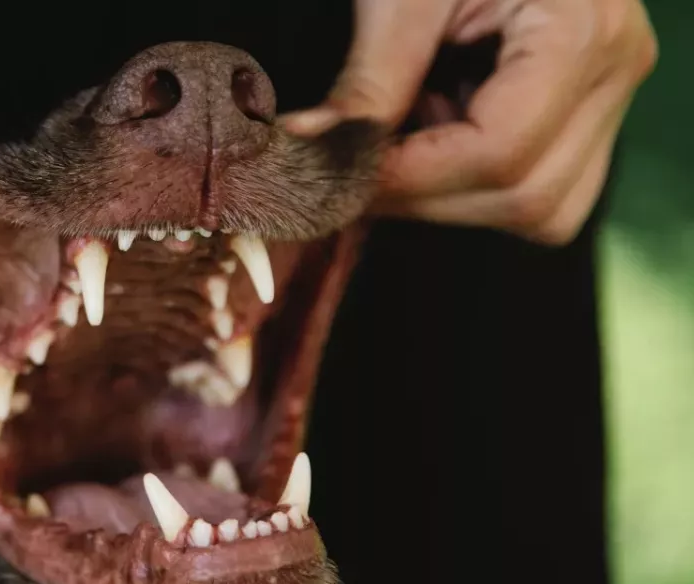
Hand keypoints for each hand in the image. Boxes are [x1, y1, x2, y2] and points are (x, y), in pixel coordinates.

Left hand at [281, 0, 657, 244]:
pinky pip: (542, 187)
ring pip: (543, 210)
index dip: (411, 178)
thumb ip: (369, 80)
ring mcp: (610, 96)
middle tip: (352, 176)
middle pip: (526, 196)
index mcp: (581, 29)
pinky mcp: (589, 111)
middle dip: (426, 199)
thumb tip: (313, 151)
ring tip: (401, 146)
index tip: (341, 174)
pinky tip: (433, 136)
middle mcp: (615, 70)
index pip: (500, 150)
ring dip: (454, 199)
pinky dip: (475, 184)